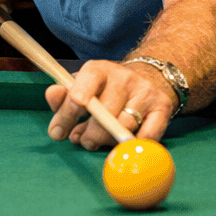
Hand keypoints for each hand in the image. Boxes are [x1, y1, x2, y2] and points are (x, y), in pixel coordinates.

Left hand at [44, 60, 176, 148]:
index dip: (75, 101)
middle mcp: (125, 77)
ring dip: (107, 142)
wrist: (146, 79)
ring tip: (98, 141)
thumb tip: (53, 94)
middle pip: (105, 112)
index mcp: (100, 70)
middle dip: (89, 133)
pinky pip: (148, 134)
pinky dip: (133, 145)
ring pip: (124, 126)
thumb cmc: (104, 92)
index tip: (63, 124)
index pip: (88, 80)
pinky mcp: (163, 107)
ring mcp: (146, 91)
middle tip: (82, 140)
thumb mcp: (80, 90)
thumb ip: (62, 97)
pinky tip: (123, 144)